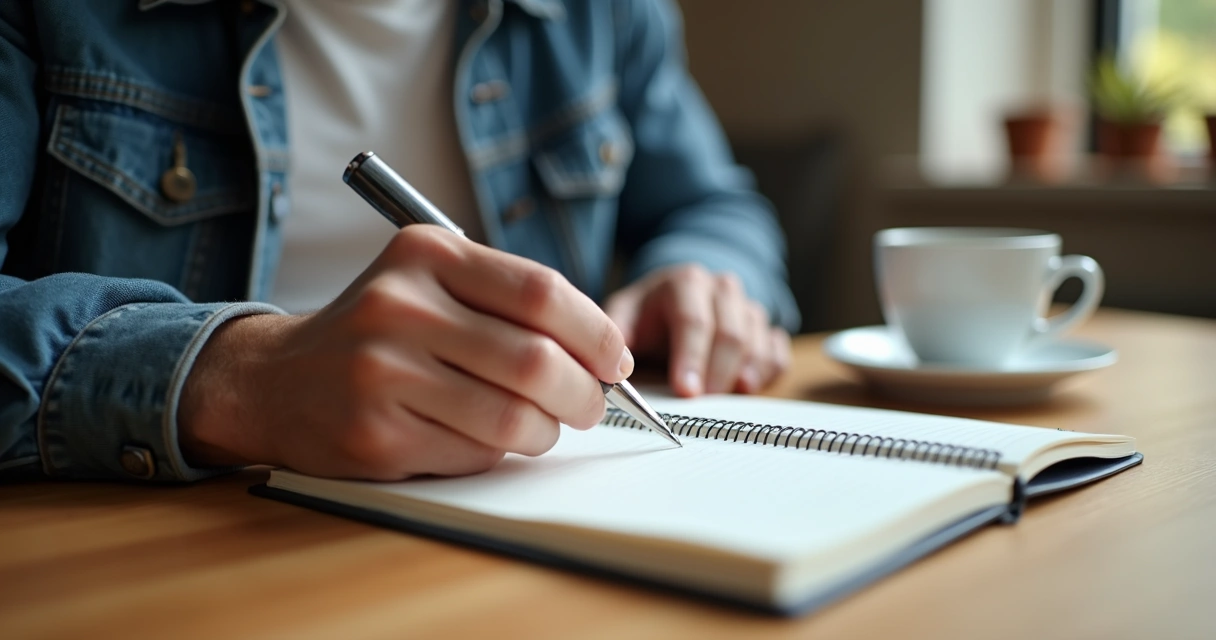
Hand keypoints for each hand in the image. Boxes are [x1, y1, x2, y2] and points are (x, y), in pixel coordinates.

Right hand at [178, 225, 631, 479]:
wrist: (275, 380)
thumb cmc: (378, 330)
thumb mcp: (430, 281)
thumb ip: (508, 301)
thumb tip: (603, 353)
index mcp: (426, 255)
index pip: (541, 292)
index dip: (596, 333)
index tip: (617, 361)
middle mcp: (400, 306)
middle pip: (536, 361)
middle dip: (583, 394)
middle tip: (589, 405)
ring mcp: (382, 373)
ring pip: (513, 418)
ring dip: (545, 432)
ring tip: (539, 426)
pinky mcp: (375, 435)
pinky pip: (474, 455)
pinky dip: (497, 455)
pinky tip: (480, 439)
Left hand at [604, 264, 789, 396]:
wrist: (676, 300)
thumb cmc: (647, 315)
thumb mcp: (623, 315)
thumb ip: (615, 334)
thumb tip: (609, 363)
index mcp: (685, 283)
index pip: (693, 321)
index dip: (691, 357)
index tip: (686, 390)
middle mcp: (722, 289)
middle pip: (731, 333)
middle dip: (718, 372)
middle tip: (705, 402)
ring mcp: (747, 307)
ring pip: (758, 340)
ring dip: (745, 372)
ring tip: (731, 395)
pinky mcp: (765, 328)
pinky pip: (778, 351)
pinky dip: (769, 371)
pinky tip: (749, 385)